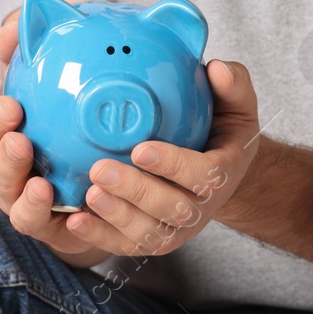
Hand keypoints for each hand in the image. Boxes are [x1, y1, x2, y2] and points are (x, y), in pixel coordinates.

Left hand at [0, 57, 260, 261]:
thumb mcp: (236, 107)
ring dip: (116, 215)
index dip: (172, 165)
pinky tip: (76, 219)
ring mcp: (174, 228)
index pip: (202, 175)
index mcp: (220, 174)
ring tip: (89, 193)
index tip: (141, 148)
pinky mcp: (149, 239)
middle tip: (99, 169)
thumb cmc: (222, 133)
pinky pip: (125, 243)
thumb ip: (232, 86)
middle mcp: (199, 208)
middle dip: (134, 191)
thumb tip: (215, 69)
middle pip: (170, 209)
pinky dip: (100, 236)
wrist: (218, 173)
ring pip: (147, 232)